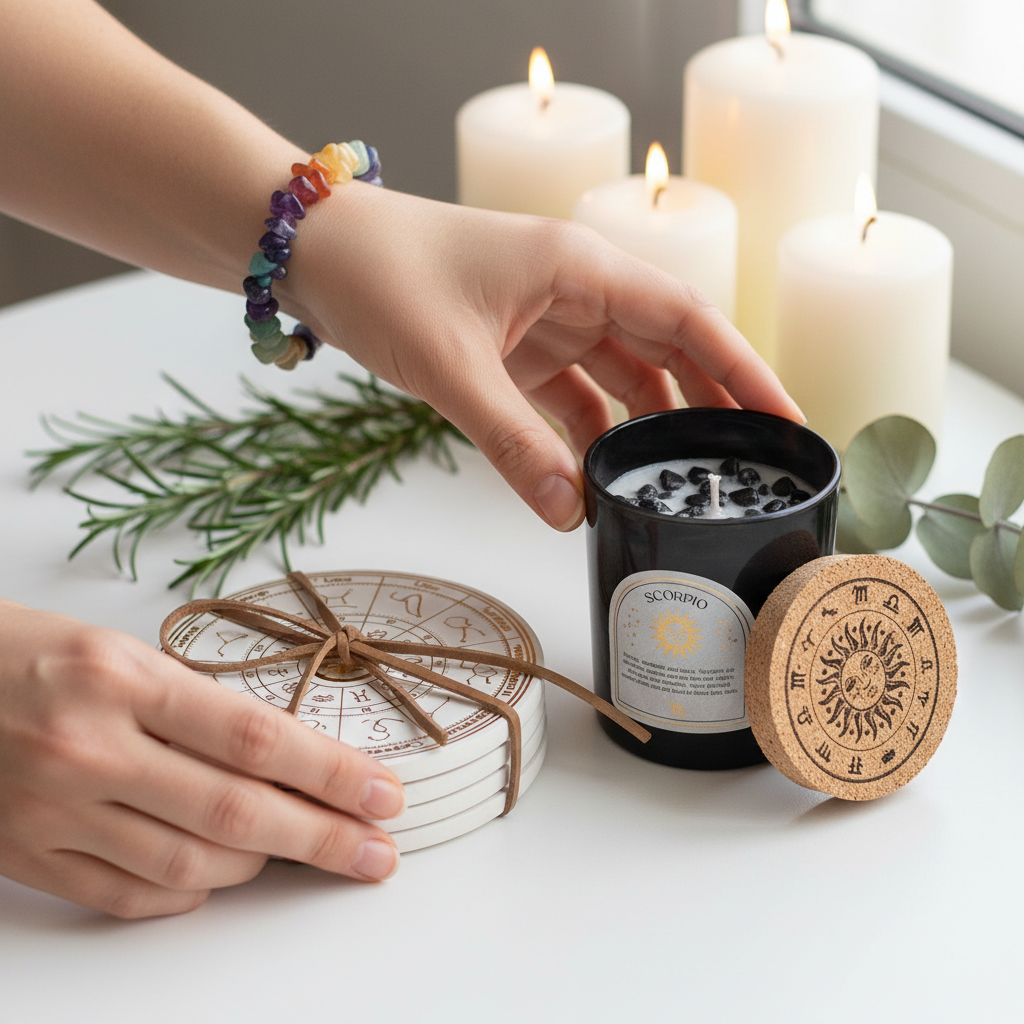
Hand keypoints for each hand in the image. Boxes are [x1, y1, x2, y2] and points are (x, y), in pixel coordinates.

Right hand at [0, 600, 404, 917]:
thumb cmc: (32, 653)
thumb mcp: (122, 654)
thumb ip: (197, 708)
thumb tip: (284, 761)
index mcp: (121, 680)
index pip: (254, 738)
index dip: (332, 773)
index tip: (384, 794)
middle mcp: (88, 748)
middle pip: (234, 811)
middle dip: (322, 838)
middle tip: (377, 854)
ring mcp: (53, 810)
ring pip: (186, 866)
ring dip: (259, 866)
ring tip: (300, 853)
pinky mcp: (27, 854)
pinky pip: (125, 897)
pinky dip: (185, 894)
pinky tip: (217, 879)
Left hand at [285, 185, 803, 531]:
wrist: (314, 253)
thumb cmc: (380, 274)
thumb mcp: (450, 363)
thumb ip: (510, 440)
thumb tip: (567, 513)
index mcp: (580, 267)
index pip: (688, 320)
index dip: (745, 371)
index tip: (787, 421)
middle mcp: (576, 290)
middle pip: (669, 351)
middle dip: (711, 407)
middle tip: (752, 468)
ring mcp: (547, 320)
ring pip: (624, 377)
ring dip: (651, 428)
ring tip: (685, 483)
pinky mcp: (516, 349)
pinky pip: (573, 396)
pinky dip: (590, 436)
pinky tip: (601, 478)